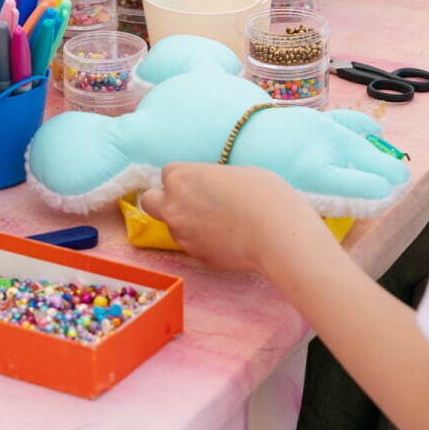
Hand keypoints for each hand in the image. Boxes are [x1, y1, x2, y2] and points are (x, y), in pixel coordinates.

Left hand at [139, 163, 323, 272]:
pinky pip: (191, 245)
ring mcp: (182, 234)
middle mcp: (173, 205)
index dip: (184, 178)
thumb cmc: (264, 194)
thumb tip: (209, 189)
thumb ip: (210, 180)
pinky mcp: (195, 256)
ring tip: (219, 223)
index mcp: (181, 178)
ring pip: (172, 225)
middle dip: (164, 200)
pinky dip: (202, 241)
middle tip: (190, 203)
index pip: (167, 173)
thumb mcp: (235, 173)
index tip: (200, 183)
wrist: (278, 234)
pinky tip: (226, 239)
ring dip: (186, 223)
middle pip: (150, 201)